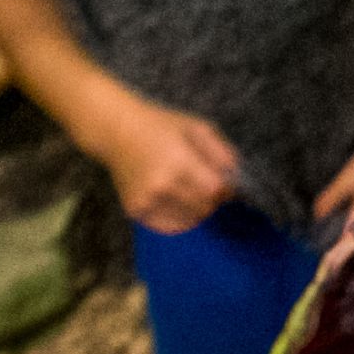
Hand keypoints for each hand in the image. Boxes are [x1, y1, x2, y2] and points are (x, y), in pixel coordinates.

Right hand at [103, 98, 239, 234]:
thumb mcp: (196, 127)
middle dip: (213, 200)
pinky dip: (181, 219)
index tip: (226, 183)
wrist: (117, 132)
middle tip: (207, 186)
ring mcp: (146, 201)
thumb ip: (221, 152)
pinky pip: (169, 226)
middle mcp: (161, 185)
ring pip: (189, 220)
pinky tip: (178, 202)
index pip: (214, 190)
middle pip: (204, 207)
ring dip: (198, 210)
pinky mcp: (135, 211)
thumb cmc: (161, 127)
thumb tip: (236, 178)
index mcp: (178, 161)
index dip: (226, 189)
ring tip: (191, 191)